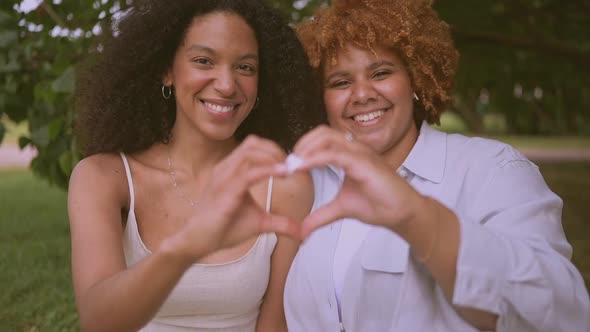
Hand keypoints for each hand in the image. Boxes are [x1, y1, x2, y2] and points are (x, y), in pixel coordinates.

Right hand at [163, 135, 301, 262]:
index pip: (253, 146)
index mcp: (231, 170)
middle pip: (252, 144)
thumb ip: (281, 223)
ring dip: (273, 157)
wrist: (198, 242)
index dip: (274, 150)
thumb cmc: (224, 229)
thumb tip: (303, 232)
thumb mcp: (260, 223)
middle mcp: (225, 169)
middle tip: (293, 165)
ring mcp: (223, 178)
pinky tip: (283, 174)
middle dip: (275, 150)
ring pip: (249, 153)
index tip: (292, 164)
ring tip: (289, 169)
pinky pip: (247, 173)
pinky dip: (267, 170)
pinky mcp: (224, 192)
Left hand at [292, 126, 420, 237]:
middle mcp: (355, 149)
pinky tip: (302, 167)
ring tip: (292, 165)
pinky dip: (315, 158)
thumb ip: (321, 216)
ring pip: (327, 138)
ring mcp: (361, 154)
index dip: (303, 148)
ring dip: (305, 149)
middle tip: (288, 163)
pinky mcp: (365, 163)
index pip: (322, 139)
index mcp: (350, 154)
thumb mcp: (341, 209)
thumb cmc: (379, 205)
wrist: (403, 214)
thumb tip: (302, 230)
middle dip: (301, 144)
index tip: (288, 166)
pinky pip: (335, 154)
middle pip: (322, 132)